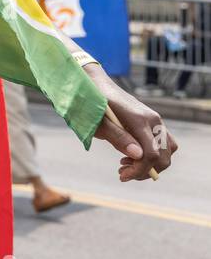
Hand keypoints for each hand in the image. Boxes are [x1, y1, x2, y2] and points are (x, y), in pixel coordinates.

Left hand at [86, 64, 176, 181]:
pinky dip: (152, 154)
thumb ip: (118, 138)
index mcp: (139, 120)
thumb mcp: (98, 123)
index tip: (122, 175)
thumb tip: (139, 156)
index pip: (151, 154)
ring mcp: (154, 119)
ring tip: (125, 164)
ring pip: (167, 149)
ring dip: (151, 163)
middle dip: (146, 170)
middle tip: (123, 172)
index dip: (140, 170)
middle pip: (164, 155)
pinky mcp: (151, 121)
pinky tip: (130, 155)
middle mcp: (152, 120)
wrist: (95, 83)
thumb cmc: (92, 103)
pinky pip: (162, 142)